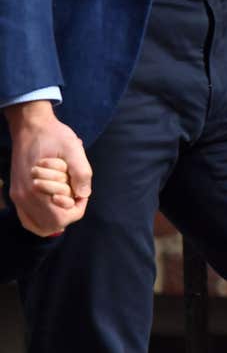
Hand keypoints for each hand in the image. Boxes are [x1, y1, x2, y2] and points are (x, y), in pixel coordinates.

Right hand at [4, 100, 91, 235]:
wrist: (30, 125)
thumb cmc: (53, 136)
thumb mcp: (73, 148)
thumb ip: (81, 172)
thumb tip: (83, 195)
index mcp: (36, 188)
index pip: (63, 218)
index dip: (77, 208)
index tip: (79, 191)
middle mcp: (24, 197)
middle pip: (53, 225)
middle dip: (67, 212)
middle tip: (72, 194)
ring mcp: (18, 197)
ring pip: (41, 226)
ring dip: (55, 217)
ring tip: (63, 200)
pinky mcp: (16, 194)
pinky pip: (28, 220)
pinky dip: (42, 220)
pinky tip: (51, 209)